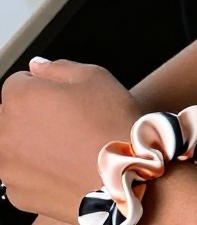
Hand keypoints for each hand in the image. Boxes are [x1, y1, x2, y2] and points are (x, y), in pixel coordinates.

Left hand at [0, 57, 142, 221]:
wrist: (122, 176)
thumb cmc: (109, 124)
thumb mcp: (94, 76)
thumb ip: (57, 67)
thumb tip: (37, 65)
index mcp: (20, 98)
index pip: (18, 82)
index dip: (43, 85)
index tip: (61, 96)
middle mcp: (5, 132)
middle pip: (10, 114)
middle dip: (31, 113)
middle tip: (65, 120)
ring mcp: (8, 167)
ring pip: (12, 145)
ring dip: (30, 142)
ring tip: (66, 145)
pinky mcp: (16, 194)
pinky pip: (21, 174)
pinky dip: (36, 170)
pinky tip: (64, 166)